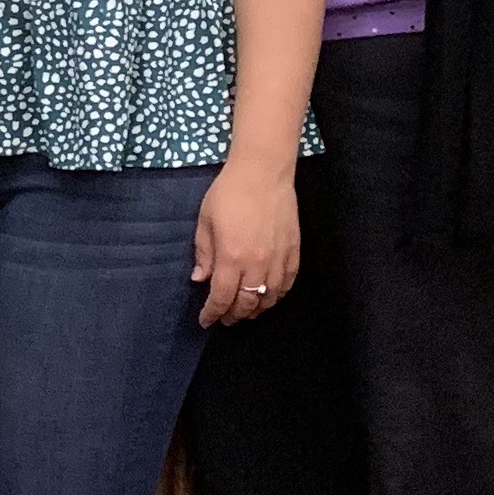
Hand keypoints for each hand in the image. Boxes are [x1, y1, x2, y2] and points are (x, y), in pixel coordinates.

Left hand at [192, 155, 300, 327]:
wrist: (264, 173)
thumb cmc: (229, 193)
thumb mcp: (205, 221)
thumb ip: (204, 253)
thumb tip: (200, 279)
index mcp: (231, 257)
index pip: (221, 297)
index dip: (212, 313)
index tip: (205, 321)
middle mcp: (257, 264)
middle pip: (247, 303)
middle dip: (234, 315)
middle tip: (225, 319)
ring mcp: (279, 260)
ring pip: (269, 298)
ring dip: (256, 309)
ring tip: (245, 311)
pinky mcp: (294, 253)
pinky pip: (287, 285)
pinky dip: (277, 296)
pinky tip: (268, 297)